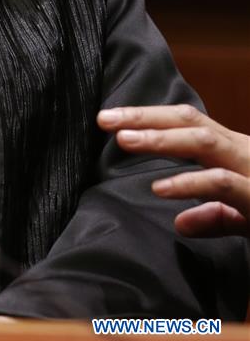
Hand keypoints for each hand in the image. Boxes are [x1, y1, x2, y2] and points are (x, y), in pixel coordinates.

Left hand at [98, 105, 249, 237]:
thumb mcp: (246, 214)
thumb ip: (216, 216)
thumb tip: (181, 224)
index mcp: (234, 150)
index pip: (185, 122)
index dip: (148, 116)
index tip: (111, 117)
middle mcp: (243, 151)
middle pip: (188, 122)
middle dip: (144, 117)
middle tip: (104, 118)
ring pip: (203, 141)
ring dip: (161, 139)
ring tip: (124, 140)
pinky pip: (223, 183)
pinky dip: (190, 183)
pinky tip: (160, 188)